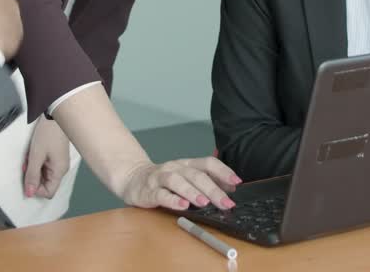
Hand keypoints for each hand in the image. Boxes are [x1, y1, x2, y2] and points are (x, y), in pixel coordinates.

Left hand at [24, 118, 70, 198]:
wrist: (54, 114)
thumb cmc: (46, 134)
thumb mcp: (36, 155)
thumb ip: (32, 175)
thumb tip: (29, 194)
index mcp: (59, 171)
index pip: (48, 192)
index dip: (36, 189)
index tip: (27, 176)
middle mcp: (61, 169)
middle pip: (45, 183)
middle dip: (33, 176)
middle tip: (27, 163)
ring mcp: (59, 162)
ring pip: (43, 174)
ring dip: (34, 168)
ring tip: (30, 156)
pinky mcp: (55, 155)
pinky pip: (44, 165)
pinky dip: (37, 162)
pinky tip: (33, 152)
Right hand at [117, 157, 240, 211]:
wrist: (132, 178)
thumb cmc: (164, 180)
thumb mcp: (186, 176)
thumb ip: (207, 180)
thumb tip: (231, 186)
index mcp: (187, 164)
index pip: (208, 163)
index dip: (223, 171)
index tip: (237, 182)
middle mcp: (175, 168)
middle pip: (196, 175)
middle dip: (213, 189)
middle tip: (226, 203)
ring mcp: (161, 178)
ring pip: (178, 181)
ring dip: (192, 192)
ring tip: (204, 203)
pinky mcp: (148, 191)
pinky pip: (161, 195)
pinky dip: (172, 200)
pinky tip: (182, 206)